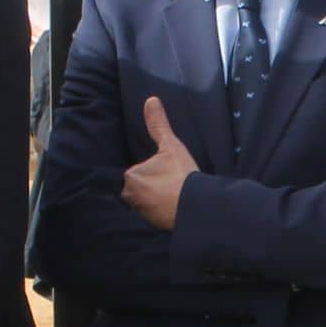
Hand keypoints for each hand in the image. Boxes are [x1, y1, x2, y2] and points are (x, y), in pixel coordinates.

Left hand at [123, 96, 201, 230]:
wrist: (195, 207)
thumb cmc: (182, 175)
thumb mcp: (171, 146)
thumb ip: (158, 124)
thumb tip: (151, 99)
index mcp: (131, 175)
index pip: (138, 173)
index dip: (154, 173)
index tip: (167, 176)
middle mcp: (130, 195)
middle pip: (139, 189)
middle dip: (151, 189)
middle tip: (171, 187)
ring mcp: (140, 213)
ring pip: (145, 202)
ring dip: (155, 201)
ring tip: (173, 199)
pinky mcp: (150, 226)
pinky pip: (152, 216)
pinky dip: (160, 214)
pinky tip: (173, 211)